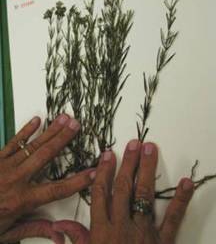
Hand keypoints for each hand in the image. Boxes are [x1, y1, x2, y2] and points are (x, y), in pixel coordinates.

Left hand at [0, 114, 95, 242]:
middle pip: (45, 156)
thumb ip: (34, 229)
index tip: (94, 171)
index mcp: (21, 200)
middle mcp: (16, 179)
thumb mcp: (8, 234)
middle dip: (63, 139)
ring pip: (32, 146)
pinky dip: (25, 131)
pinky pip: (12, 143)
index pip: (57, 190)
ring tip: (63, 118)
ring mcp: (5, 166)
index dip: (77, 181)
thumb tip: (59, 236)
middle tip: (76, 124)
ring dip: (50, 131)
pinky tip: (36, 120)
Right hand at [54, 140, 193, 243]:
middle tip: (134, 143)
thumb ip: (77, 240)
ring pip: (144, 196)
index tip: (108, 154)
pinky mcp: (163, 242)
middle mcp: (122, 227)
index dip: (104, 172)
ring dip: (147, 170)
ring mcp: (144, 233)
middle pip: (123, 188)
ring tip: (151, 149)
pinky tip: (186, 182)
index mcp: (102, 231)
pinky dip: (180, 200)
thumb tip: (59, 226)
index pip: (101, 194)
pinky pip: (172, 219)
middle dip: (128, 163)